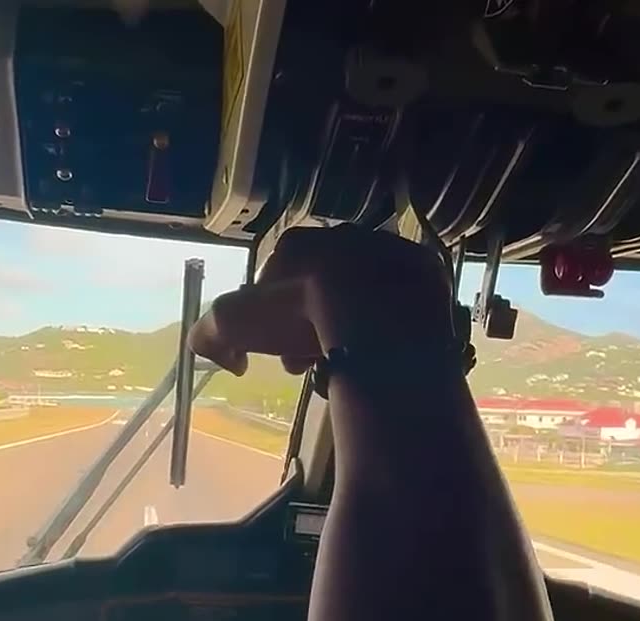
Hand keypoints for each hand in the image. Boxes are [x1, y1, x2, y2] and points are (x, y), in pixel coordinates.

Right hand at [189, 225, 453, 375]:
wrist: (379, 318)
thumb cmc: (302, 316)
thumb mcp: (236, 324)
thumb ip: (211, 334)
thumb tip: (219, 353)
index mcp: (300, 242)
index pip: (276, 278)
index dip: (271, 319)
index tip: (277, 353)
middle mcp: (344, 237)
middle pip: (320, 288)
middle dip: (311, 326)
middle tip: (311, 362)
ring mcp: (390, 251)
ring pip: (361, 295)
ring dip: (350, 328)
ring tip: (348, 365)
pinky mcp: (427, 274)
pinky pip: (402, 304)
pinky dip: (390, 327)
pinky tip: (383, 354)